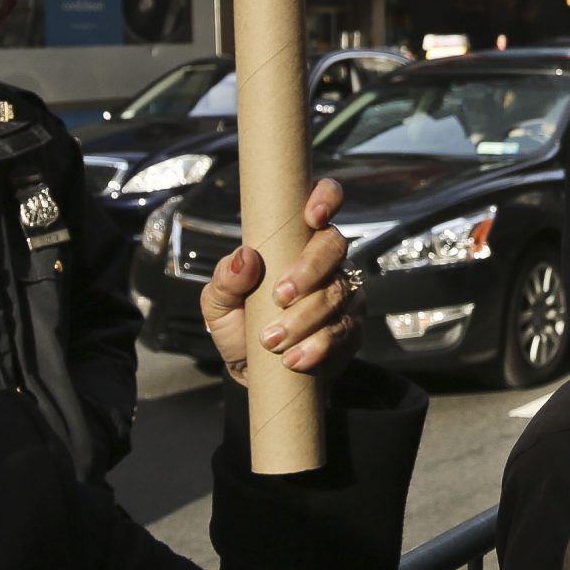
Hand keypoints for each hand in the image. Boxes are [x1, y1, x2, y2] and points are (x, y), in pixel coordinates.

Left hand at [201, 177, 363, 384]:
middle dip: (309, 271)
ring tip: (272, 340)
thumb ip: (224, 279)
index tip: (312, 216)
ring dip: (305, 318)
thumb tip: (246, 257)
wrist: (252, 372)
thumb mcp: (218, 303)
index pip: (323, 199)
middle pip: (335, 246)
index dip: (326, 197)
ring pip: (338, 292)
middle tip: (280, 297)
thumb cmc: (238, 324)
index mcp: (296, 238)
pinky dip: (319, 345)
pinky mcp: (351, 328)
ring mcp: (343, 293)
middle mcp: (326, 260)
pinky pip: (345, 330)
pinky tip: (295, 358)